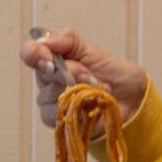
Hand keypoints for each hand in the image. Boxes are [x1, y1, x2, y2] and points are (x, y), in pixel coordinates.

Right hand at [20, 27, 147, 132]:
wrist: (132, 98)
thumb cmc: (112, 73)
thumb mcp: (92, 49)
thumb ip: (68, 40)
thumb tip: (45, 41)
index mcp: (52, 58)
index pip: (29, 53)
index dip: (34, 54)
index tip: (49, 58)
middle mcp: (47, 80)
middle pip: (43, 74)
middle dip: (70, 72)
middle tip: (90, 75)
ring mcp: (50, 101)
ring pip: (52, 94)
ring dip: (79, 90)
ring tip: (98, 89)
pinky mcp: (58, 121)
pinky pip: (58, 113)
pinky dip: (79, 106)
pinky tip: (93, 104)